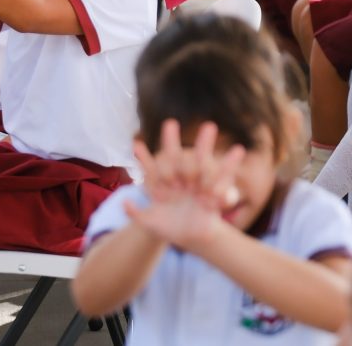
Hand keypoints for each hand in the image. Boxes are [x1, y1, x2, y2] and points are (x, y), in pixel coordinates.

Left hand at [125, 120, 244, 251]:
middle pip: (175, 158)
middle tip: (170, 123)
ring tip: (210, 127)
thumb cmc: (169, 229)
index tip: (136, 143)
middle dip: (172, 142)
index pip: (152, 170)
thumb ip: (136, 213)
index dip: (145, 159)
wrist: (192, 238)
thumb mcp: (150, 223)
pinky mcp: (212, 194)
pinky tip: (238, 151)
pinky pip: (223, 177)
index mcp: (162, 187)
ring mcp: (196, 185)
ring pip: (200, 162)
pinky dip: (230, 164)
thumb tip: (123, 202)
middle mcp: (179, 182)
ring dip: (204, 144)